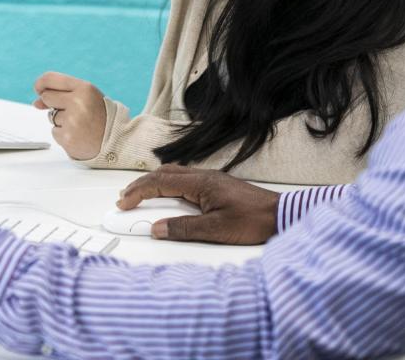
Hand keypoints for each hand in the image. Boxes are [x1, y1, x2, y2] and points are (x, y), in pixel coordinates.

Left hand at [31, 72, 106, 160]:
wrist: (115, 139)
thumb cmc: (99, 115)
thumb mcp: (86, 98)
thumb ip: (62, 94)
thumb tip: (36, 102)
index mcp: (84, 88)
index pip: (50, 78)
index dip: (40, 83)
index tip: (39, 89)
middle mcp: (78, 102)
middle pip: (47, 97)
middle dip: (54, 104)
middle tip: (72, 110)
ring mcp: (72, 120)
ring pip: (51, 117)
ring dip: (61, 121)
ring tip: (80, 124)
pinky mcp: (67, 137)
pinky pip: (55, 132)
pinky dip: (63, 134)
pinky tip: (78, 134)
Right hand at [117, 164, 279, 244]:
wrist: (280, 215)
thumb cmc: (254, 220)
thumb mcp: (216, 230)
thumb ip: (184, 228)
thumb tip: (157, 228)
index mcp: (201, 183)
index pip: (160, 182)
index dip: (139, 192)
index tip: (124, 203)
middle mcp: (204, 176)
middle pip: (164, 174)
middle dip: (141, 184)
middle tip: (125, 198)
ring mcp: (211, 179)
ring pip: (174, 174)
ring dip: (154, 182)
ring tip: (140, 194)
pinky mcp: (217, 186)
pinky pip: (185, 179)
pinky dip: (168, 184)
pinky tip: (168, 194)